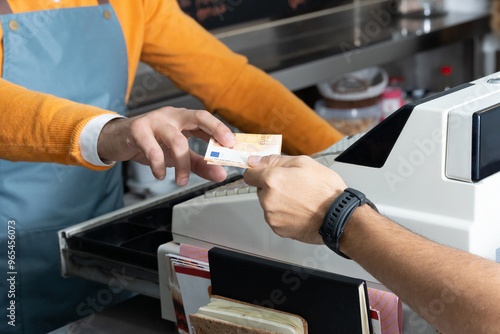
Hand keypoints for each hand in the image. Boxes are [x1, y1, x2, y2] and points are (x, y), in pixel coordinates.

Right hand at [97, 107, 235, 184]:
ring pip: (177, 139)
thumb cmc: (148, 143)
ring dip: (183, 164)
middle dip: (215, 130)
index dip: (222, 130)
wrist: (115, 140)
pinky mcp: (138, 129)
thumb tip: (221, 174)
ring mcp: (154, 120)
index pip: (206, 120)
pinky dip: (159, 165)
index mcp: (183, 119)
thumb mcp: (177, 155)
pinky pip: (153, 149)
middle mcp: (171, 115)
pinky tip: (160, 174)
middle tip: (224, 148)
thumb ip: (199, 164)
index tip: (233, 145)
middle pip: (198, 117)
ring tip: (181, 180)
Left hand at [243, 155, 346, 243]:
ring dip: (278, 201)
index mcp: (272, 180)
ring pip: (268, 204)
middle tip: (293, 186)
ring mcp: (272, 216)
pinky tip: (299, 210)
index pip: (248, 174)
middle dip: (272, 186)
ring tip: (300, 199)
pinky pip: (275, 217)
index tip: (262, 172)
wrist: (340, 217)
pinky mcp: (278, 229)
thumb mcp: (304, 163)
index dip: (257, 171)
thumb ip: (275, 160)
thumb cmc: (326, 191)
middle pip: (260, 189)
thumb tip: (257, 160)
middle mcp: (268, 200)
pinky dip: (284, 214)